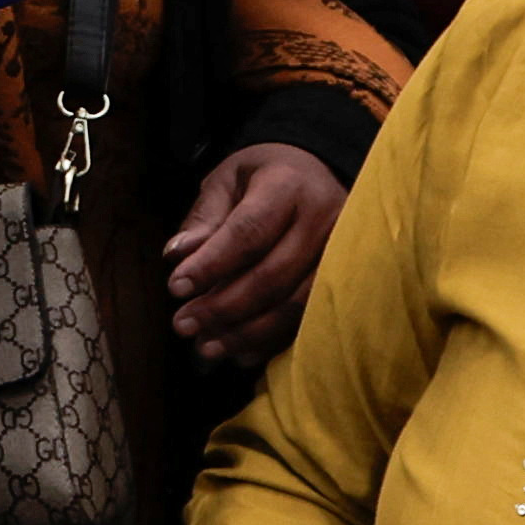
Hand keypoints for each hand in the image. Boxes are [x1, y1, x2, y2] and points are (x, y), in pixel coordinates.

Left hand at [165, 143, 339, 362]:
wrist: (319, 171)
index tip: (176, 288)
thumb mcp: (227, 179)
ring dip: (247, 333)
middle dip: (223, 307)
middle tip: (183, 325)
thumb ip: (204, 218)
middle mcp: (323, 219)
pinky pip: (310, 319)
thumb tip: (176, 256)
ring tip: (206, 347)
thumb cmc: (265, 175)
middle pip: (271, 275)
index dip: (211, 264)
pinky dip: (273, 341)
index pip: (248, 232)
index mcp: (288, 185)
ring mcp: (342, 253)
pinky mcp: (348, 280)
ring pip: (294, 305)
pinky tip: (241, 353)